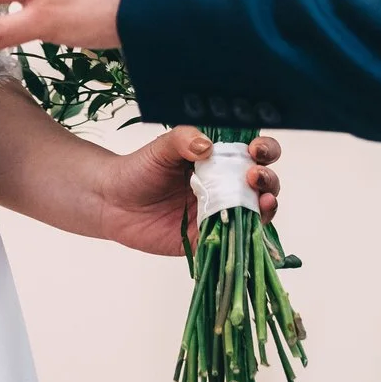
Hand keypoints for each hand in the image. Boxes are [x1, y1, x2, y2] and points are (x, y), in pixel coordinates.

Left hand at [93, 127, 282, 256]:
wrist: (112, 201)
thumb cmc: (139, 169)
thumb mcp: (161, 148)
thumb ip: (183, 140)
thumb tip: (208, 146)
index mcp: (219, 160)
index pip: (253, 153)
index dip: (264, 150)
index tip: (256, 150)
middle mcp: (225, 186)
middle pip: (262, 183)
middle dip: (268, 179)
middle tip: (255, 175)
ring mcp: (219, 214)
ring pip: (255, 213)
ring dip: (267, 206)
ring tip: (264, 199)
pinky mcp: (207, 239)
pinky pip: (233, 241)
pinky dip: (246, 237)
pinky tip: (249, 227)